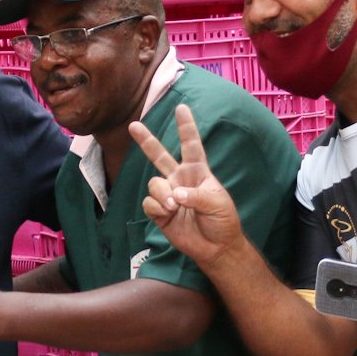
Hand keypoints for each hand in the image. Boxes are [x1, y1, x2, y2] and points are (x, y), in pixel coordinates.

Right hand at [134, 105, 242, 265]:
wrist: (216, 247)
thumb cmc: (222, 221)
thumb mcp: (217, 203)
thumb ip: (196, 195)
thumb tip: (174, 195)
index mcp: (198, 172)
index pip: (191, 145)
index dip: (186, 127)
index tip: (181, 107)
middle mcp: (180, 179)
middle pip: (160, 156)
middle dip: (147, 141)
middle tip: (134, 125)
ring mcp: (168, 195)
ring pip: (153, 183)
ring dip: (162, 194)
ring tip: (175, 206)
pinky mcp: (160, 212)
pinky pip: (149, 202)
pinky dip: (157, 207)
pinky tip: (168, 213)